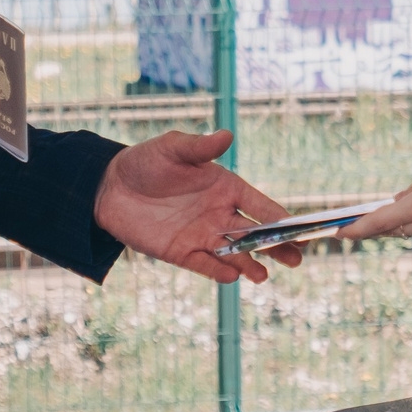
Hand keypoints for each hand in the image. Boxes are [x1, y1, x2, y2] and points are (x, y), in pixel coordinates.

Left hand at [94, 129, 304, 283]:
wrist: (109, 188)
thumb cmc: (145, 162)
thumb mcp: (172, 148)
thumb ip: (200, 146)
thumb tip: (227, 134)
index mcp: (225, 187)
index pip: (260, 205)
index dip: (282, 217)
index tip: (302, 230)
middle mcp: (219, 213)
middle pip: (255, 234)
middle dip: (277, 247)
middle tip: (297, 260)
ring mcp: (201, 235)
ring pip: (234, 254)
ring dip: (250, 264)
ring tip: (263, 276)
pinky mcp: (181, 252)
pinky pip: (204, 265)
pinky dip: (218, 271)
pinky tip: (233, 277)